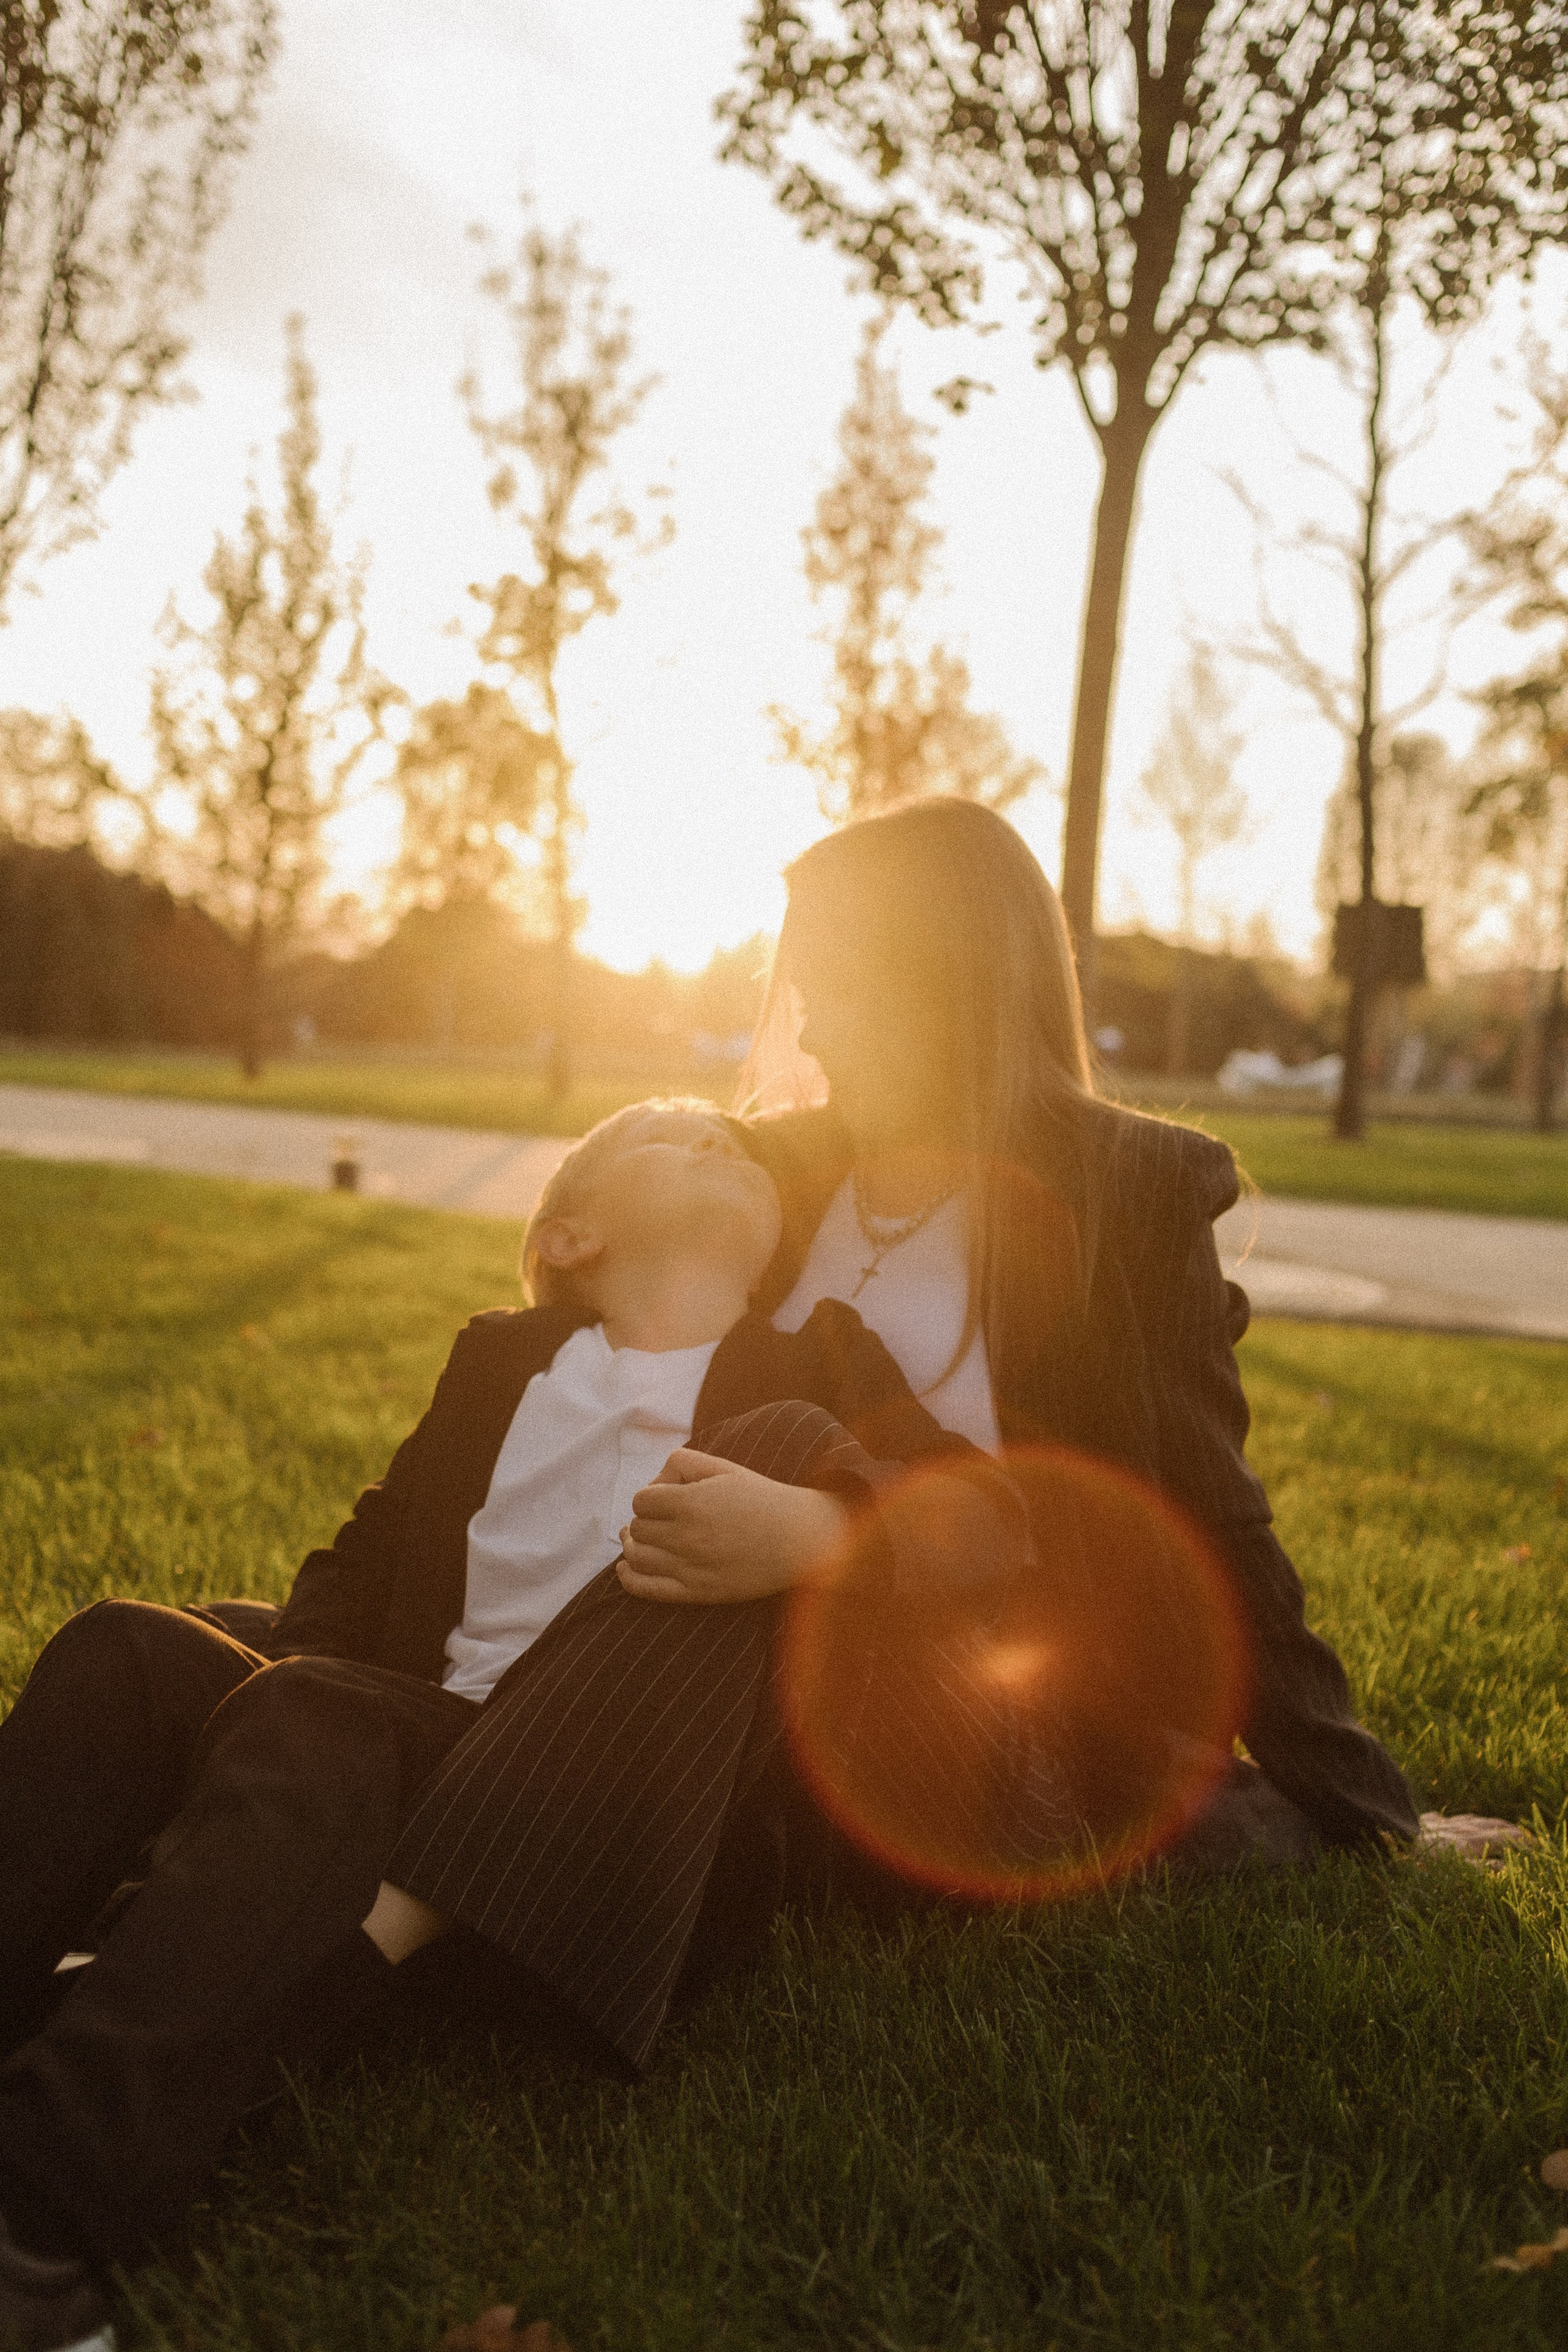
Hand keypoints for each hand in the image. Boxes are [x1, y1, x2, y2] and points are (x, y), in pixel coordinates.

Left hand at [617, 1449, 850, 1603]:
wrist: (799, 1540)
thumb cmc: (761, 1499)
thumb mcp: (723, 1467)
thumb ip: (682, 1463)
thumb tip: (653, 1485)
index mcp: (691, 1504)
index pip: (641, 1500)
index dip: (651, 1497)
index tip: (666, 1499)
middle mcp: (686, 1538)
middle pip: (637, 1528)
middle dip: (646, 1520)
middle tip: (663, 1519)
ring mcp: (689, 1568)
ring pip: (637, 1557)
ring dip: (634, 1545)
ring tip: (640, 1539)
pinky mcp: (696, 1593)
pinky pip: (646, 1589)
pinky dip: (629, 1578)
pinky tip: (627, 1567)